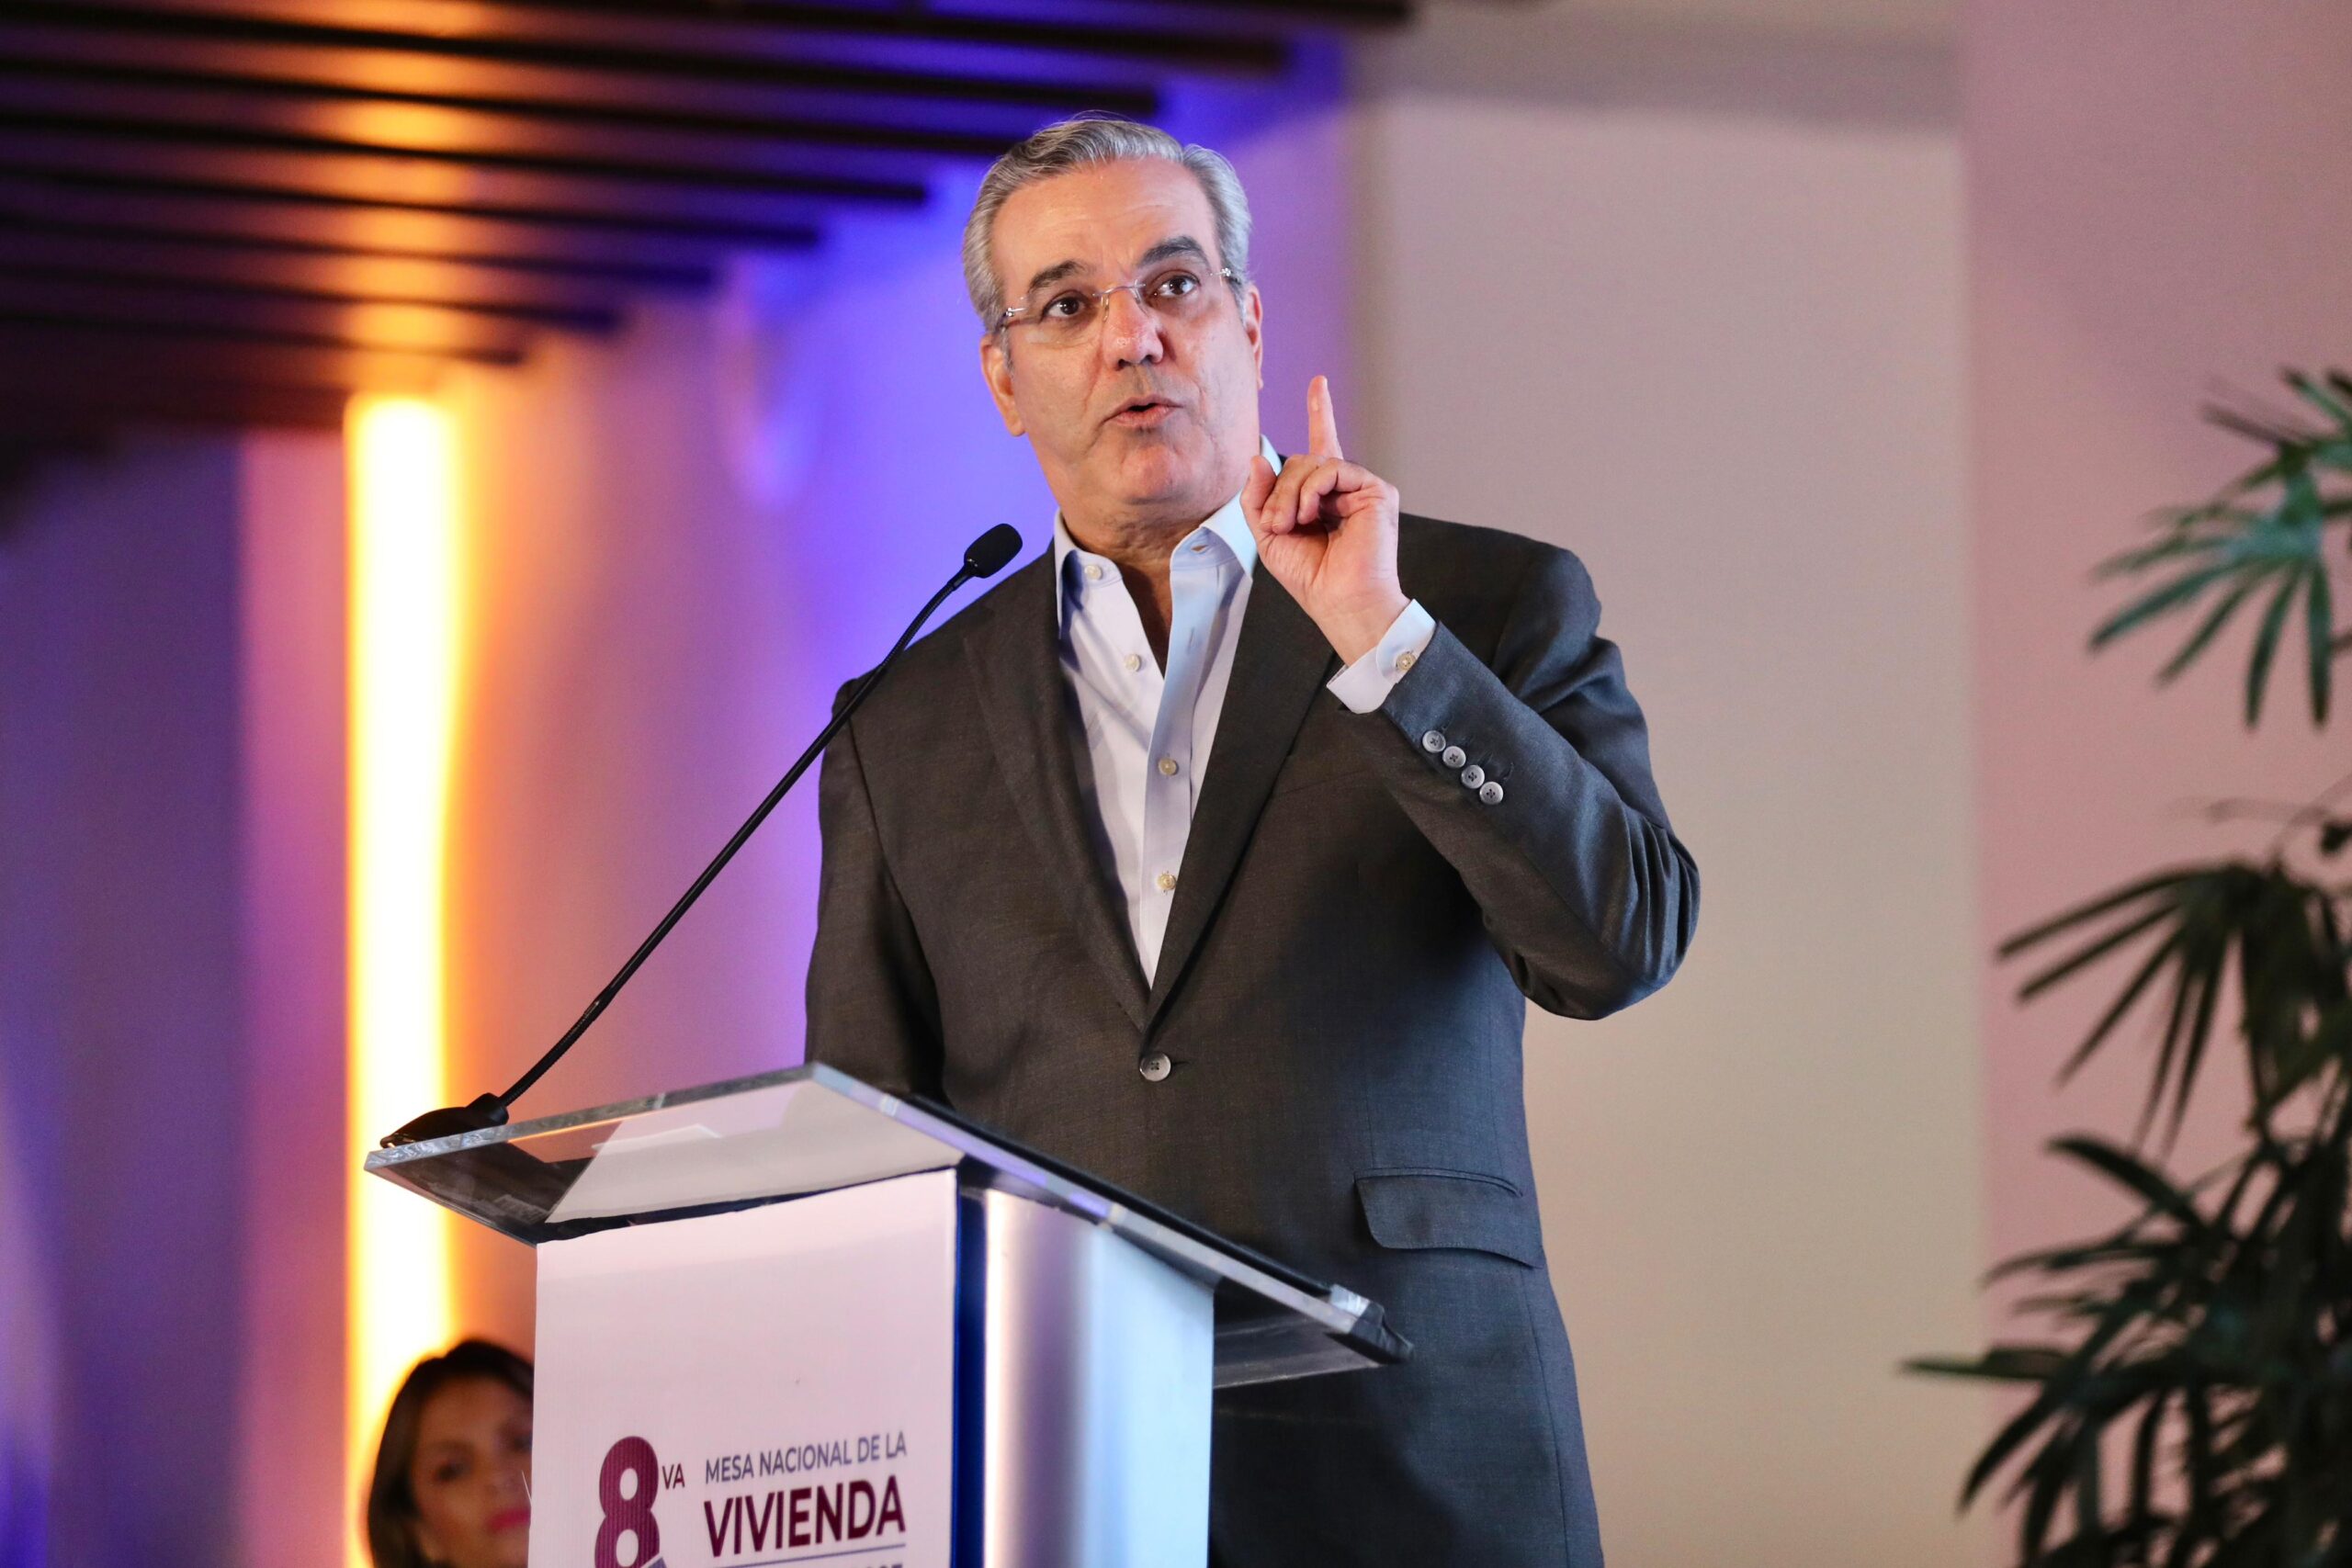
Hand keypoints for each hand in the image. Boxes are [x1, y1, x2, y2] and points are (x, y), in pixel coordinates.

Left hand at [1243, 376, 1407, 664]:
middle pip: (1302, 460)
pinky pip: (1333, 468)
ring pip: (1314, 463)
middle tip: (1274, 524)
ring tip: (1290, 524)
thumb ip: (1258, 497)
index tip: (1319, 383)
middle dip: (1279, 490)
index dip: (1320, 412)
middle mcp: (1345, 488)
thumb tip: (1259, 458)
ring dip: (1291, 493)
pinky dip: (1312, 490)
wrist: (1341, 602)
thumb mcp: (1269, 533)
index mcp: (1323, 497)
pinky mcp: (1377, 492)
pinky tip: (1310, 515)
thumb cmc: (1310, 576)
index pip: (1321, 446)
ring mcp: (1362, 488)